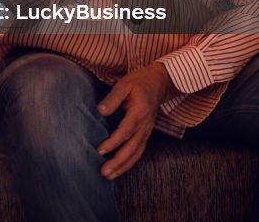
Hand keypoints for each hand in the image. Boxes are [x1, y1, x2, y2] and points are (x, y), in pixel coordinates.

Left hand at [96, 62, 175, 179]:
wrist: (158, 83)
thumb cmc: (138, 83)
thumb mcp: (124, 84)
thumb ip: (113, 98)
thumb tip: (101, 111)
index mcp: (140, 112)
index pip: (126, 131)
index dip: (113, 142)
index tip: (100, 150)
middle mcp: (145, 125)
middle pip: (132, 148)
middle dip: (118, 162)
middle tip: (104, 172)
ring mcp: (147, 131)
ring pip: (137, 153)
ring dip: (123, 166)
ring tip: (109, 175)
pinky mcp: (146, 134)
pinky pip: (139, 151)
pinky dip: (130, 162)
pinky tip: (119, 169)